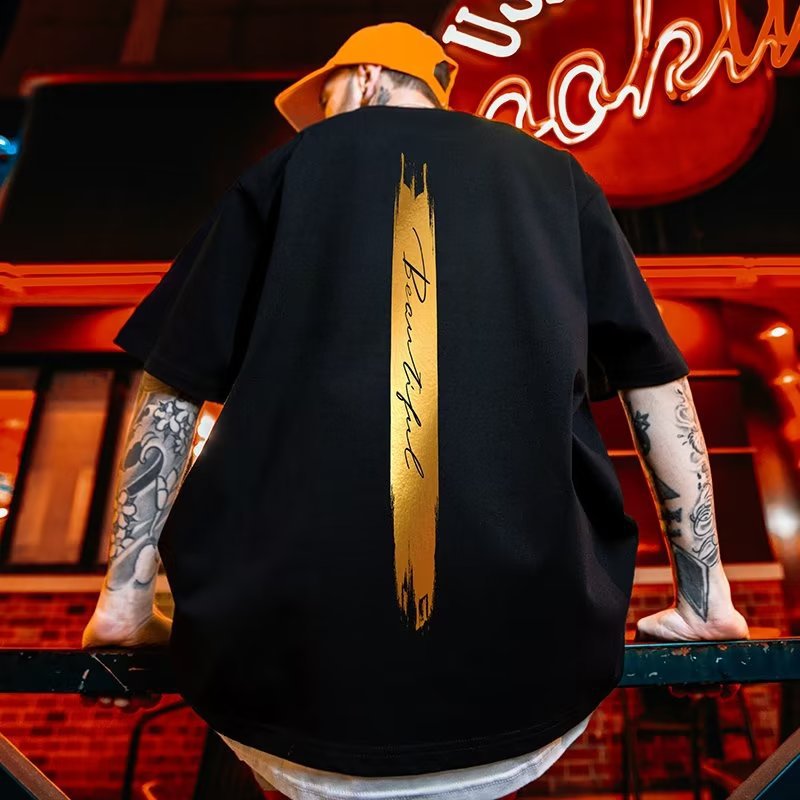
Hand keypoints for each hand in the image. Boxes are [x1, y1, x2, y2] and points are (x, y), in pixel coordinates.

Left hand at [80, 604, 171, 710]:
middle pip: (127, 698)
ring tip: (112, 697)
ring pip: (108, 695)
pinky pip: (87, 686)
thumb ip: (180, 654)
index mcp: (146, 666)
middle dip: (127, 703)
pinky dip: (88, 697)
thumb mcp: (172, 639)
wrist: (128, 612)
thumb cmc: (152, 622)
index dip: (146, 700)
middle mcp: (128, 668)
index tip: (145, 698)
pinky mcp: (91, 663)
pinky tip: (93, 698)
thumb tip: (189, 670)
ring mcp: (109, 667)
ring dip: (109, 701)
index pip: (147, 692)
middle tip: (126, 700)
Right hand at [634, 604, 749, 699]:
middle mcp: (701, 656)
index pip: (682, 678)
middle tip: (691, 690)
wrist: (700, 607)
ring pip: (717, 682)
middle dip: (695, 691)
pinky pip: (736, 677)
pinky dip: (731, 688)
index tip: (675, 690)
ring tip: (707, 689)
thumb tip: (630, 655)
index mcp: (683, 653)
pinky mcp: (735, 654)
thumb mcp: (648, 628)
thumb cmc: (674, 615)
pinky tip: (724, 691)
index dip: (679, 687)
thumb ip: (639, 640)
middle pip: (699, 684)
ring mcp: (718, 656)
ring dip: (711, 691)